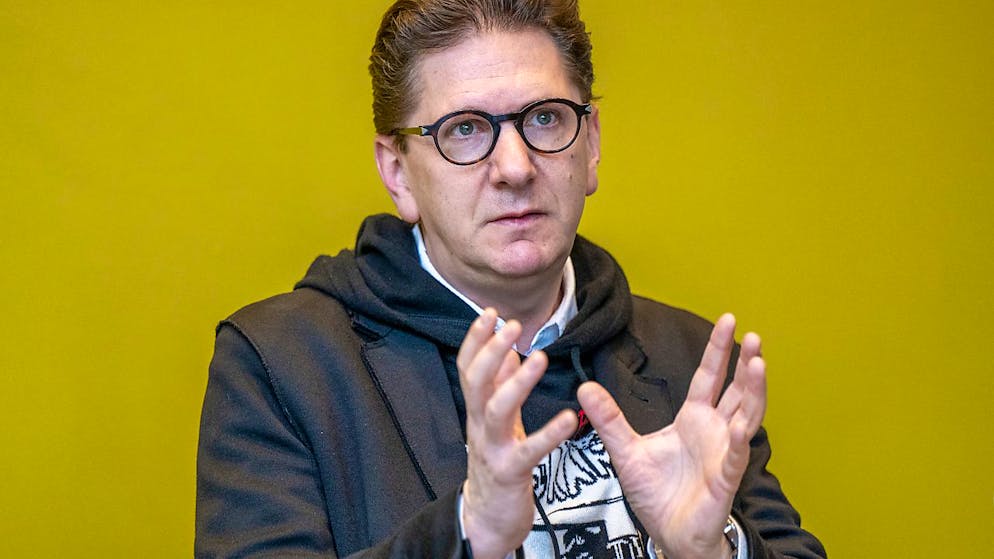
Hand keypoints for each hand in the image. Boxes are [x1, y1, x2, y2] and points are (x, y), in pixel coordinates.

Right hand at [457, 309, 577, 558]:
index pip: (468, 368)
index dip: (475, 339)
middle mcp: (478, 426)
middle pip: (475, 383)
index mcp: (476, 411)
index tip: (489, 312)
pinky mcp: (510, 471)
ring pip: (496, 410)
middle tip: (511, 325)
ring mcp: (492, 449)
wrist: (488, 519)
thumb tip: (509, 353)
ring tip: (538, 358)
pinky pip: (529, 450)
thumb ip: (501, 388)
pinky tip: (569, 418)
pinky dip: (549, 433)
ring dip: (516, 382)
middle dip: (490, 351)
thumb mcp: (496, 422)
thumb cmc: (497, 464)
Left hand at [577, 314, 765, 558]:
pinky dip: (740, 441)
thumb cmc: (657, 494)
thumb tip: (585, 387)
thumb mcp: (625, 450)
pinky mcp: (725, 479)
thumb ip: (608, 418)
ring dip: (754, 390)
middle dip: (747, 362)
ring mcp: (725, 453)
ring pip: (748, 416)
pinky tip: (742, 426)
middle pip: (737, 389)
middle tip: (753, 335)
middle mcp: (715, 430)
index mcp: (694, 418)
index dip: (719, 350)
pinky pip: (736, 457)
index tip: (727, 321)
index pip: (710, 377)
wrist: (668, 534)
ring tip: (758, 363)